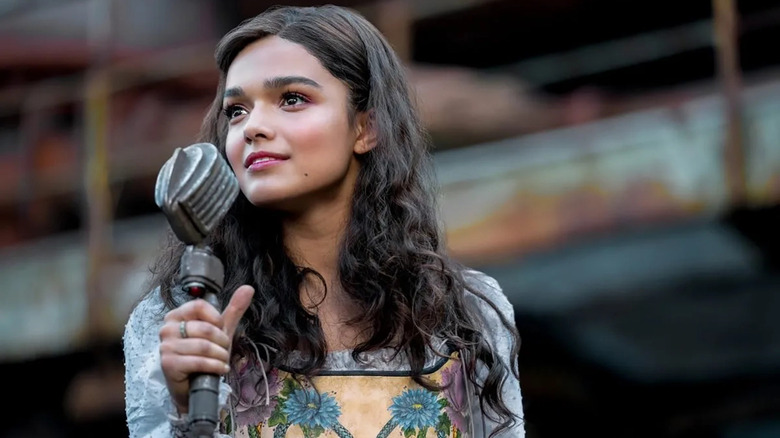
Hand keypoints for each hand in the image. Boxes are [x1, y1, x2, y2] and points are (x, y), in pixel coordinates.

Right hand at [159, 285, 254, 413]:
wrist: (194, 387)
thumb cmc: (205, 355)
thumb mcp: (221, 330)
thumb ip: (233, 309)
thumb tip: (248, 288)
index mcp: (176, 316)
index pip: (198, 305)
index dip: (216, 318)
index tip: (221, 329)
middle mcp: (167, 329)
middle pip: (204, 328)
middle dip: (222, 342)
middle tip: (223, 350)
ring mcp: (166, 347)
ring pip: (204, 346)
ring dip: (220, 356)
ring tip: (221, 361)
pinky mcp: (169, 364)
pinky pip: (199, 361)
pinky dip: (216, 366)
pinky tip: (220, 370)